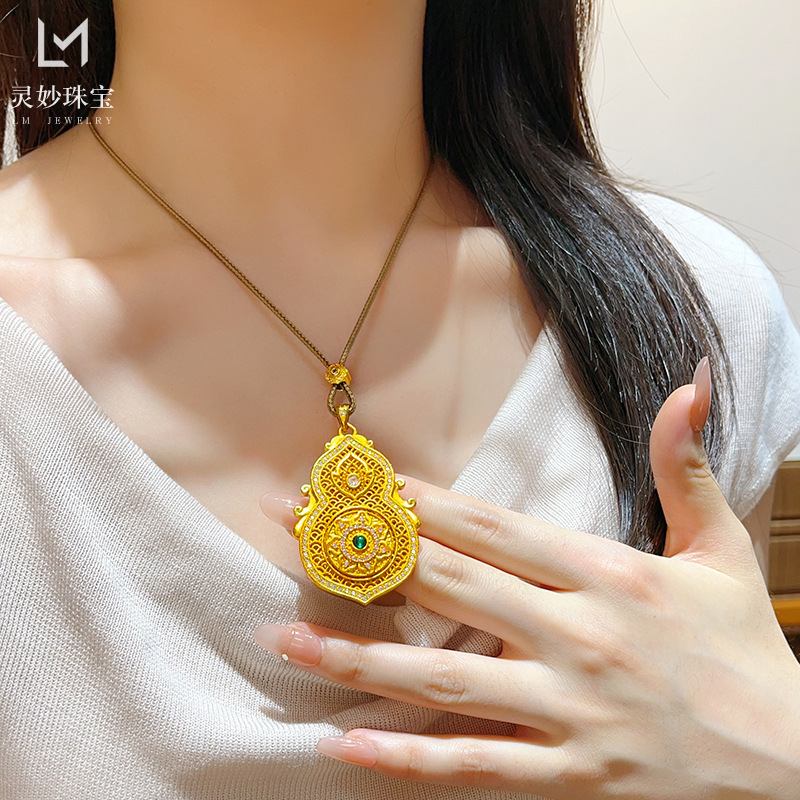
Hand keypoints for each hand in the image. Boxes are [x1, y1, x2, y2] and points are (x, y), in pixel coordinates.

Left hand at [255, 359, 799, 798]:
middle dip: (365, 552)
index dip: (419, 499)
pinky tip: (344, 743)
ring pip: (444, 677)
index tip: (357, 479)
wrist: (794, 767)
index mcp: (606, 573)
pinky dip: (406, 758)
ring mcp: (568, 709)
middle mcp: (577, 635)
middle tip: (289, 526)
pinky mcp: (569, 775)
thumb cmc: (747, 651)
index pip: (491, 526)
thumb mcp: (723, 550)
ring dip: (358, 656)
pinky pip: (474, 766)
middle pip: (450, 584)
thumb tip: (687, 385)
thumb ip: (688, 467)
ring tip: (285, 636)